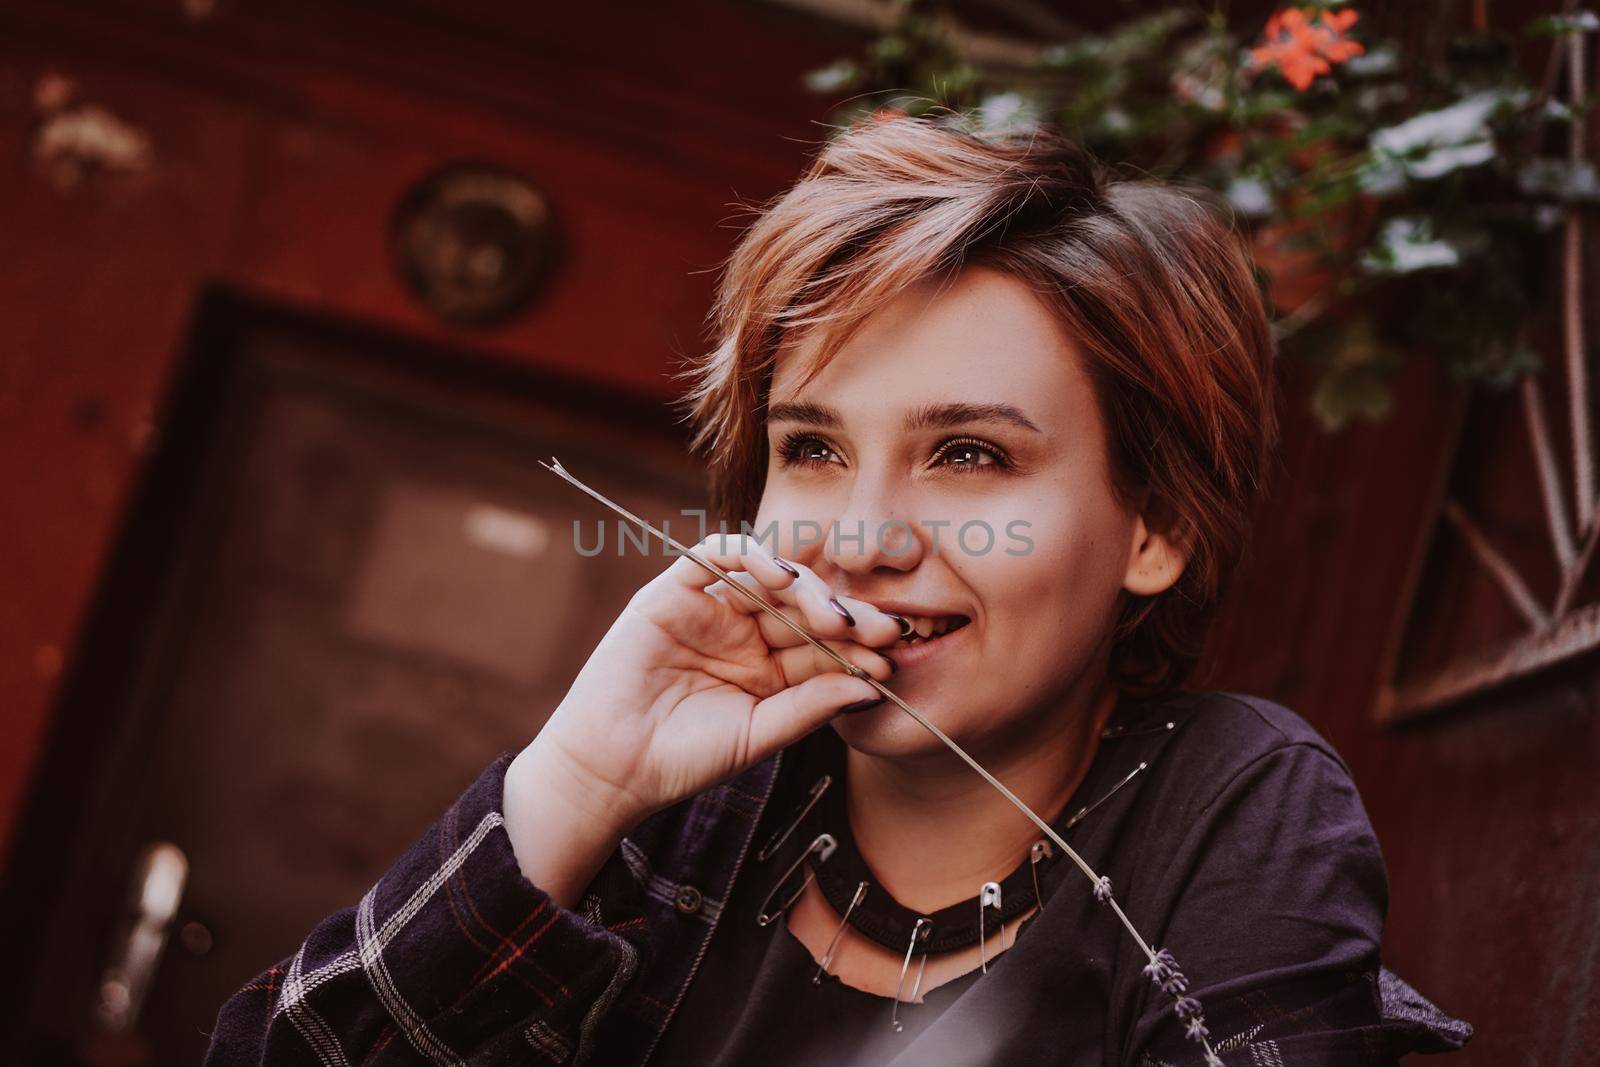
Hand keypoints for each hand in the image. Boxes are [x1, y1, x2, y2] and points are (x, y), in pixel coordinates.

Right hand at [503, 535, 901, 903]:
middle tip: (881, 629)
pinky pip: (716, 554)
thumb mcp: (760, 735)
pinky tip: (780, 575)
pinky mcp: (674, 591)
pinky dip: (750, 554)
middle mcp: (745, 632)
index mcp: (770, 668)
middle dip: (847, 614)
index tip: (893, 656)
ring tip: (831, 616)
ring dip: (808, 588)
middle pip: (806, 605)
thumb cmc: (683, 759)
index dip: (860, 645)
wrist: (613, 769)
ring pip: (771, 576)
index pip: (824, 643)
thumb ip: (811, 706)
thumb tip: (873, 684)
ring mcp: (712, 609)